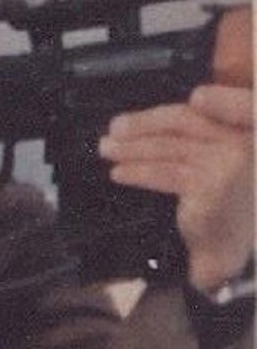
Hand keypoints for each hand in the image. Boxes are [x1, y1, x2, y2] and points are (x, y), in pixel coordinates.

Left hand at [99, 85, 253, 291]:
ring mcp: (228, 163)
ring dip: (132, 147)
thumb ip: (207, 136)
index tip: (190, 97)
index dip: (211, 101)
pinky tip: (118, 172)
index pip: (224, 108)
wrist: (227, 251)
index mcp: (252, 130)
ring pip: (171, 147)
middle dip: (146, 123)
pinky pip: (165, 172)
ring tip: (107, 148)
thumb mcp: (222, 161)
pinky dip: (137, 171)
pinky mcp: (208, 185)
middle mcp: (247, 142)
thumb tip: (166, 115)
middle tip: (115, 127)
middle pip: (188, 123)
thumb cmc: (224, 206)